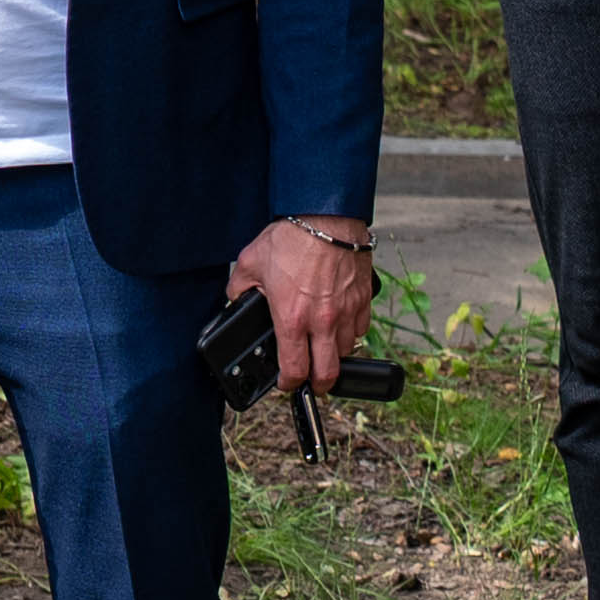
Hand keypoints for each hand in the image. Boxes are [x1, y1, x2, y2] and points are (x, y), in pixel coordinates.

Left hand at [225, 217, 371, 391]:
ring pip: (346, 351)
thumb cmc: (291, 237)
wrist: (327, 215)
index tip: (285, 382)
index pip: (294, 370)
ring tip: (322, 349)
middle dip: (317, 385)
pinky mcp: (363, 299)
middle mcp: (322, 322)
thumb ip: (239, 288)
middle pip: (327, 374)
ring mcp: (346, 312)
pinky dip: (351, 332)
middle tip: (311, 381)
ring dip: (333, 355)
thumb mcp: (250, 263)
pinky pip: (361, 328)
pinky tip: (340, 324)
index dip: (288, 383)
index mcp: (291, 319)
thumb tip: (236, 300)